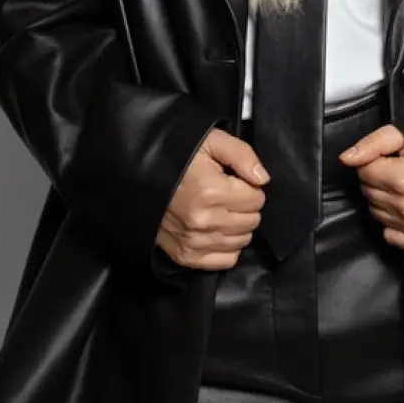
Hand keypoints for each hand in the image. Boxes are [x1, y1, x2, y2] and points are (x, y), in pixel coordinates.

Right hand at [154, 127, 269, 270]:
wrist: (140, 175)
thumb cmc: (178, 155)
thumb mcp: (211, 141)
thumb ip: (242, 155)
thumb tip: (263, 179)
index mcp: (211, 190)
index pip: (257, 199)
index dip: (251, 187)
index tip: (236, 181)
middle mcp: (204, 221)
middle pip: (251, 221)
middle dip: (246, 206)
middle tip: (229, 194)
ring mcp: (194, 242)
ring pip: (241, 241)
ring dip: (238, 226)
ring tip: (222, 210)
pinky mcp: (185, 256)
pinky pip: (225, 261)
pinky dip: (227, 247)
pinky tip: (217, 230)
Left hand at [338, 122, 403, 251]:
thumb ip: (374, 144)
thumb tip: (346, 158)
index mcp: (402, 179)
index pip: (364, 171)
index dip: (375, 161)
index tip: (392, 159)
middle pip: (368, 192)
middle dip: (378, 180)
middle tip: (399, 172)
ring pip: (375, 212)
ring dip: (384, 200)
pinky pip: (389, 234)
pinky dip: (394, 222)